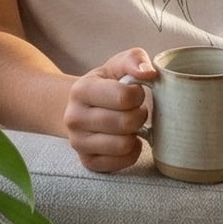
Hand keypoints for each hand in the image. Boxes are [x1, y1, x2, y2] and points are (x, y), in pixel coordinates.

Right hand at [62, 49, 155, 173]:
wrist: (83, 108)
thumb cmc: (106, 85)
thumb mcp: (117, 65)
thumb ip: (135, 60)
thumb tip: (149, 73)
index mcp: (81, 90)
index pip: (123, 97)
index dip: (139, 94)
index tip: (136, 93)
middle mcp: (73, 118)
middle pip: (125, 123)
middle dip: (139, 115)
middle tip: (135, 110)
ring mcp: (78, 143)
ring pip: (124, 145)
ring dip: (135, 134)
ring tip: (129, 124)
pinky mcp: (87, 161)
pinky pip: (121, 163)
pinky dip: (131, 152)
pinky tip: (127, 139)